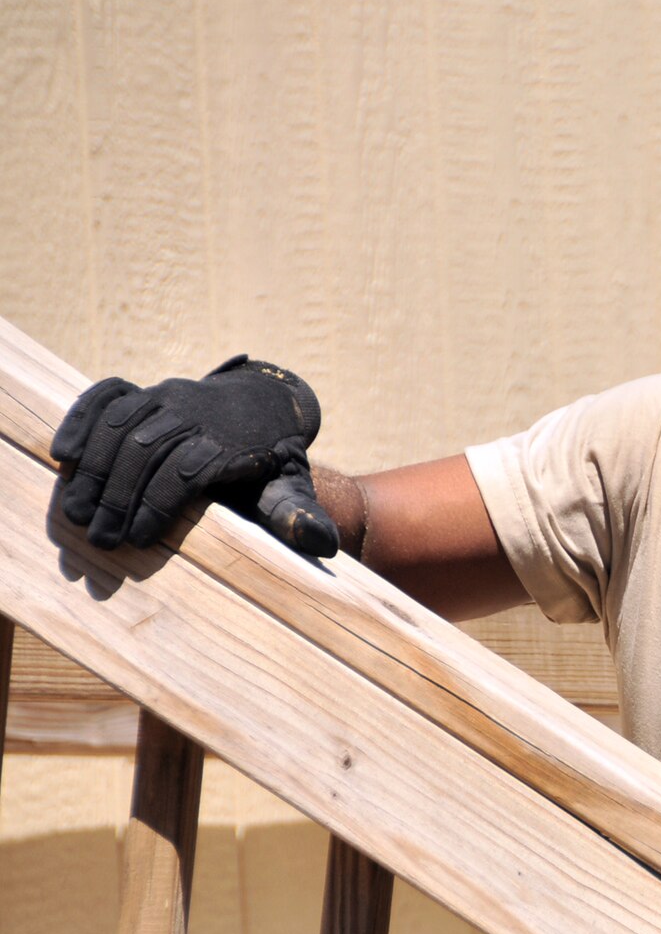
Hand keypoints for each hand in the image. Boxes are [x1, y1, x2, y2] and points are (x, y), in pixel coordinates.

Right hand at [54, 355, 335, 555]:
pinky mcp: (146, 390)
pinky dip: (81, 420)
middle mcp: (196, 414)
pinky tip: (63, 455)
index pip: (186, 472)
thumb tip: (324, 544)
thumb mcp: (290, 486)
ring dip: (93, 468)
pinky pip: (106, 396)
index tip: (138, 541)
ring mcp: (167, 396)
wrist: (266, 404)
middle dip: (119, 496)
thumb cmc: (271, 459)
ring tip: (77, 513)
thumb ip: (297, 515)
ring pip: (121, 425)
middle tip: (101, 539)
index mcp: (230, 442)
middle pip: (146, 450)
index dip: (159, 506)